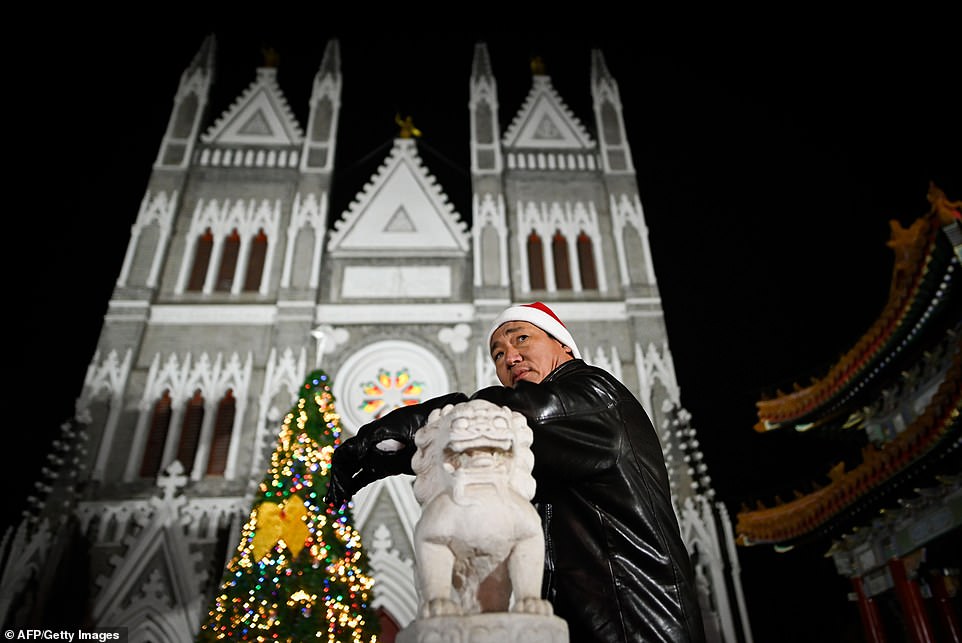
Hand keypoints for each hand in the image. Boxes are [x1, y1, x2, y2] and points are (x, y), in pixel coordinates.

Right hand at [323, 392, 469, 504]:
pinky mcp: (384, 464)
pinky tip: (347, 498)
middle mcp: (368, 446)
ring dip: (343, 486)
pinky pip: (364, 475)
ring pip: (352, 471)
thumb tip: (359, 450)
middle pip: (344, 464)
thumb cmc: (418, 420)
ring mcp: (375, 455)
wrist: (437, 422)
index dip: (339, 472)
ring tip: (336, 503)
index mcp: (368, 436)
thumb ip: (376, 437)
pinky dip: (354, 485)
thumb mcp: (397, 427)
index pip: (344, 454)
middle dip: (337, 482)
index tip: (340, 488)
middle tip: (333, 500)